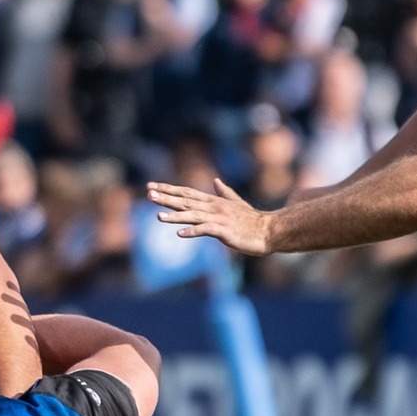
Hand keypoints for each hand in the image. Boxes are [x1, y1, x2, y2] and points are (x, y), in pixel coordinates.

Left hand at [148, 178, 273, 255]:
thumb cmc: (252, 219)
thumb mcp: (236, 203)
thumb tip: (216, 181)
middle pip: (185, 201)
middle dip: (166, 197)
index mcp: (213, 200)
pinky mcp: (224, 231)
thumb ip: (224, 192)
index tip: (151, 186)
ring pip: (193, 215)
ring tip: (158, 216)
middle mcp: (213, 207)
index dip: (168, 189)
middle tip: (148, 193)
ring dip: (175, 215)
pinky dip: (193, 231)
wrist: (268, 230)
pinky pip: (205, 230)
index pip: (186, 192)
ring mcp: (218, 218)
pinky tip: (179, 234)